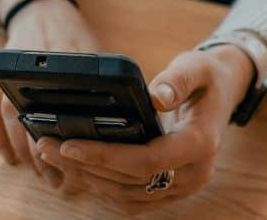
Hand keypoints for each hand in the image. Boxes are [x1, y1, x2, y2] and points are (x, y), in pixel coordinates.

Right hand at [0, 0, 99, 188]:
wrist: (40, 8)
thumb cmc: (72, 32)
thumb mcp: (94, 49)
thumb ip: (103, 77)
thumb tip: (128, 113)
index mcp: (61, 59)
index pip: (63, 100)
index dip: (68, 133)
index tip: (76, 156)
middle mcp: (32, 66)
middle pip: (32, 116)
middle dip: (44, 152)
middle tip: (57, 179)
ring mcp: (10, 72)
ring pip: (10, 117)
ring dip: (23, 150)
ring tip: (40, 174)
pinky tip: (9, 158)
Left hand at [35, 46, 253, 214]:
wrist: (221, 95)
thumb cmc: (205, 78)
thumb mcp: (195, 66)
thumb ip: (177, 79)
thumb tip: (155, 97)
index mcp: (200, 144)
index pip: (147, 160)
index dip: (105, 155)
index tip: (68, 144)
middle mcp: (193, 174)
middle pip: (129, 181)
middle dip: (84, 165)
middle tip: (45, 146)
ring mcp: (182, 187)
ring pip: (126, 195)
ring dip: (87, 178)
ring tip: (52, 155)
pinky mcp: (170, 191)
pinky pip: (131, 200)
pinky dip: (102, 187)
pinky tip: (77, 169)